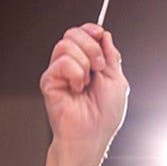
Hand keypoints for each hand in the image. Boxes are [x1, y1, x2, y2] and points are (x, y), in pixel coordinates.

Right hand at [38, 24, 129, 165]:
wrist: (92, 136)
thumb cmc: (104, 116)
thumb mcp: (117, 80)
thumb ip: (110, 55)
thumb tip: (104, 35)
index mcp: (87, 63)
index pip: (83, 34)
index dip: (91, 29)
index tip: (99, 34)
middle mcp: (72, 66)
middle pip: (73, 33)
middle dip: (91, 47)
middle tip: (97, 68)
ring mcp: (59, 73)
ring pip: (66, 44)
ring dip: (84, 62)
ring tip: (86, 82)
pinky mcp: (49, 81)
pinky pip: (62, 62)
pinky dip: (75, 74)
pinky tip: (76, 88)